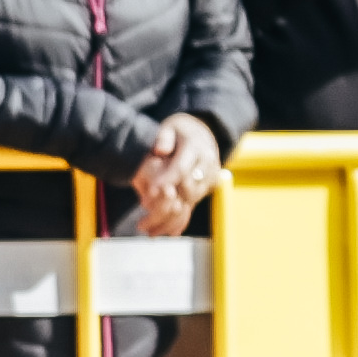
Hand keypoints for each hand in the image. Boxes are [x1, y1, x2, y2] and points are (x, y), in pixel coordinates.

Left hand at [125, 116, 223, 235]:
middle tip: (145, 207)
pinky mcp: (210, 186)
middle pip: (188, 188)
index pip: (181, 168)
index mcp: (196, 146)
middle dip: (168, 200)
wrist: (203, 132)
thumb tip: (160, 151)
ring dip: (173, 211)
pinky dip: (181, 215)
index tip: (150, 191)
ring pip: (193, 198)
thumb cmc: (180, 130)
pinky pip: (196, 202)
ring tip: (150, 221)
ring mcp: (211, 176)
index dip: (166, 180)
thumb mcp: (170, 127)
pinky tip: (166, 229)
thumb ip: (164, 137)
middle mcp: (207, 163)